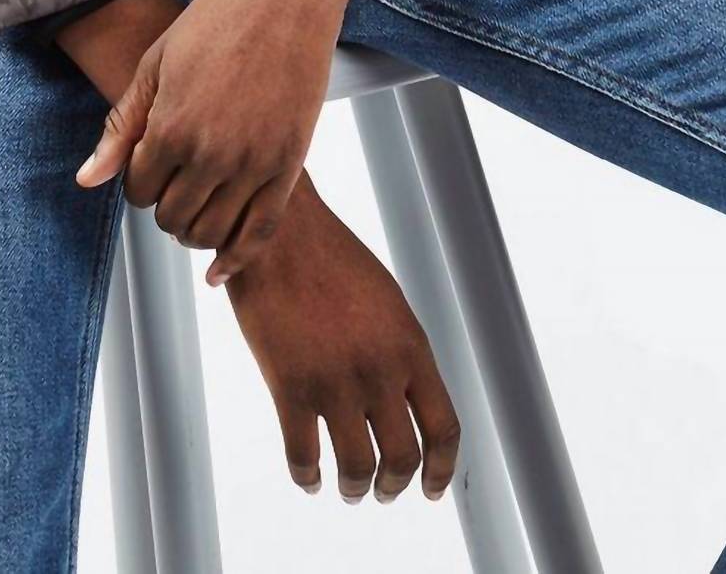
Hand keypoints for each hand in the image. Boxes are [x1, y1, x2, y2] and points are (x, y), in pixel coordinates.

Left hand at [75, 0, 359, 280]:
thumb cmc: (219, 19)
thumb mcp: (156, 65)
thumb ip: (121, 127)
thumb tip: (86, 180)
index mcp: (171, 127)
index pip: (139, 191)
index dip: (140, 181)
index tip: (152, 163)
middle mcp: (212, 152)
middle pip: (173, 218)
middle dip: (167, 207)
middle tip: (176, 182)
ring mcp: (255, 160)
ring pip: (211, 232)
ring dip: (197, 230)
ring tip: (199, 206)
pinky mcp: (290, 162)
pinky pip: (261, 230)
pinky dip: (237, 258)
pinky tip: (221, 269)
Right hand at [229, 172, 461, 503]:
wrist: (282, 233)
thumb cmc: (332, 259)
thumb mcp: (386, 302)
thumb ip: (401, 351)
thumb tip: (407, 400)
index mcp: (411, 346)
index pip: (444, 427)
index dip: (441, 469)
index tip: (431, 488)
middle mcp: (381, 370)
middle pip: (402, 457)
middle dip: (394, 484)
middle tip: (384, 491)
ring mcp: (336, 383)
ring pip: (356, 468)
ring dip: (354, 487)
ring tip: (350, 488)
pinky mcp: (290, 389)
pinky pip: (304, 457)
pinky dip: (308, 477)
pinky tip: (310, 477)